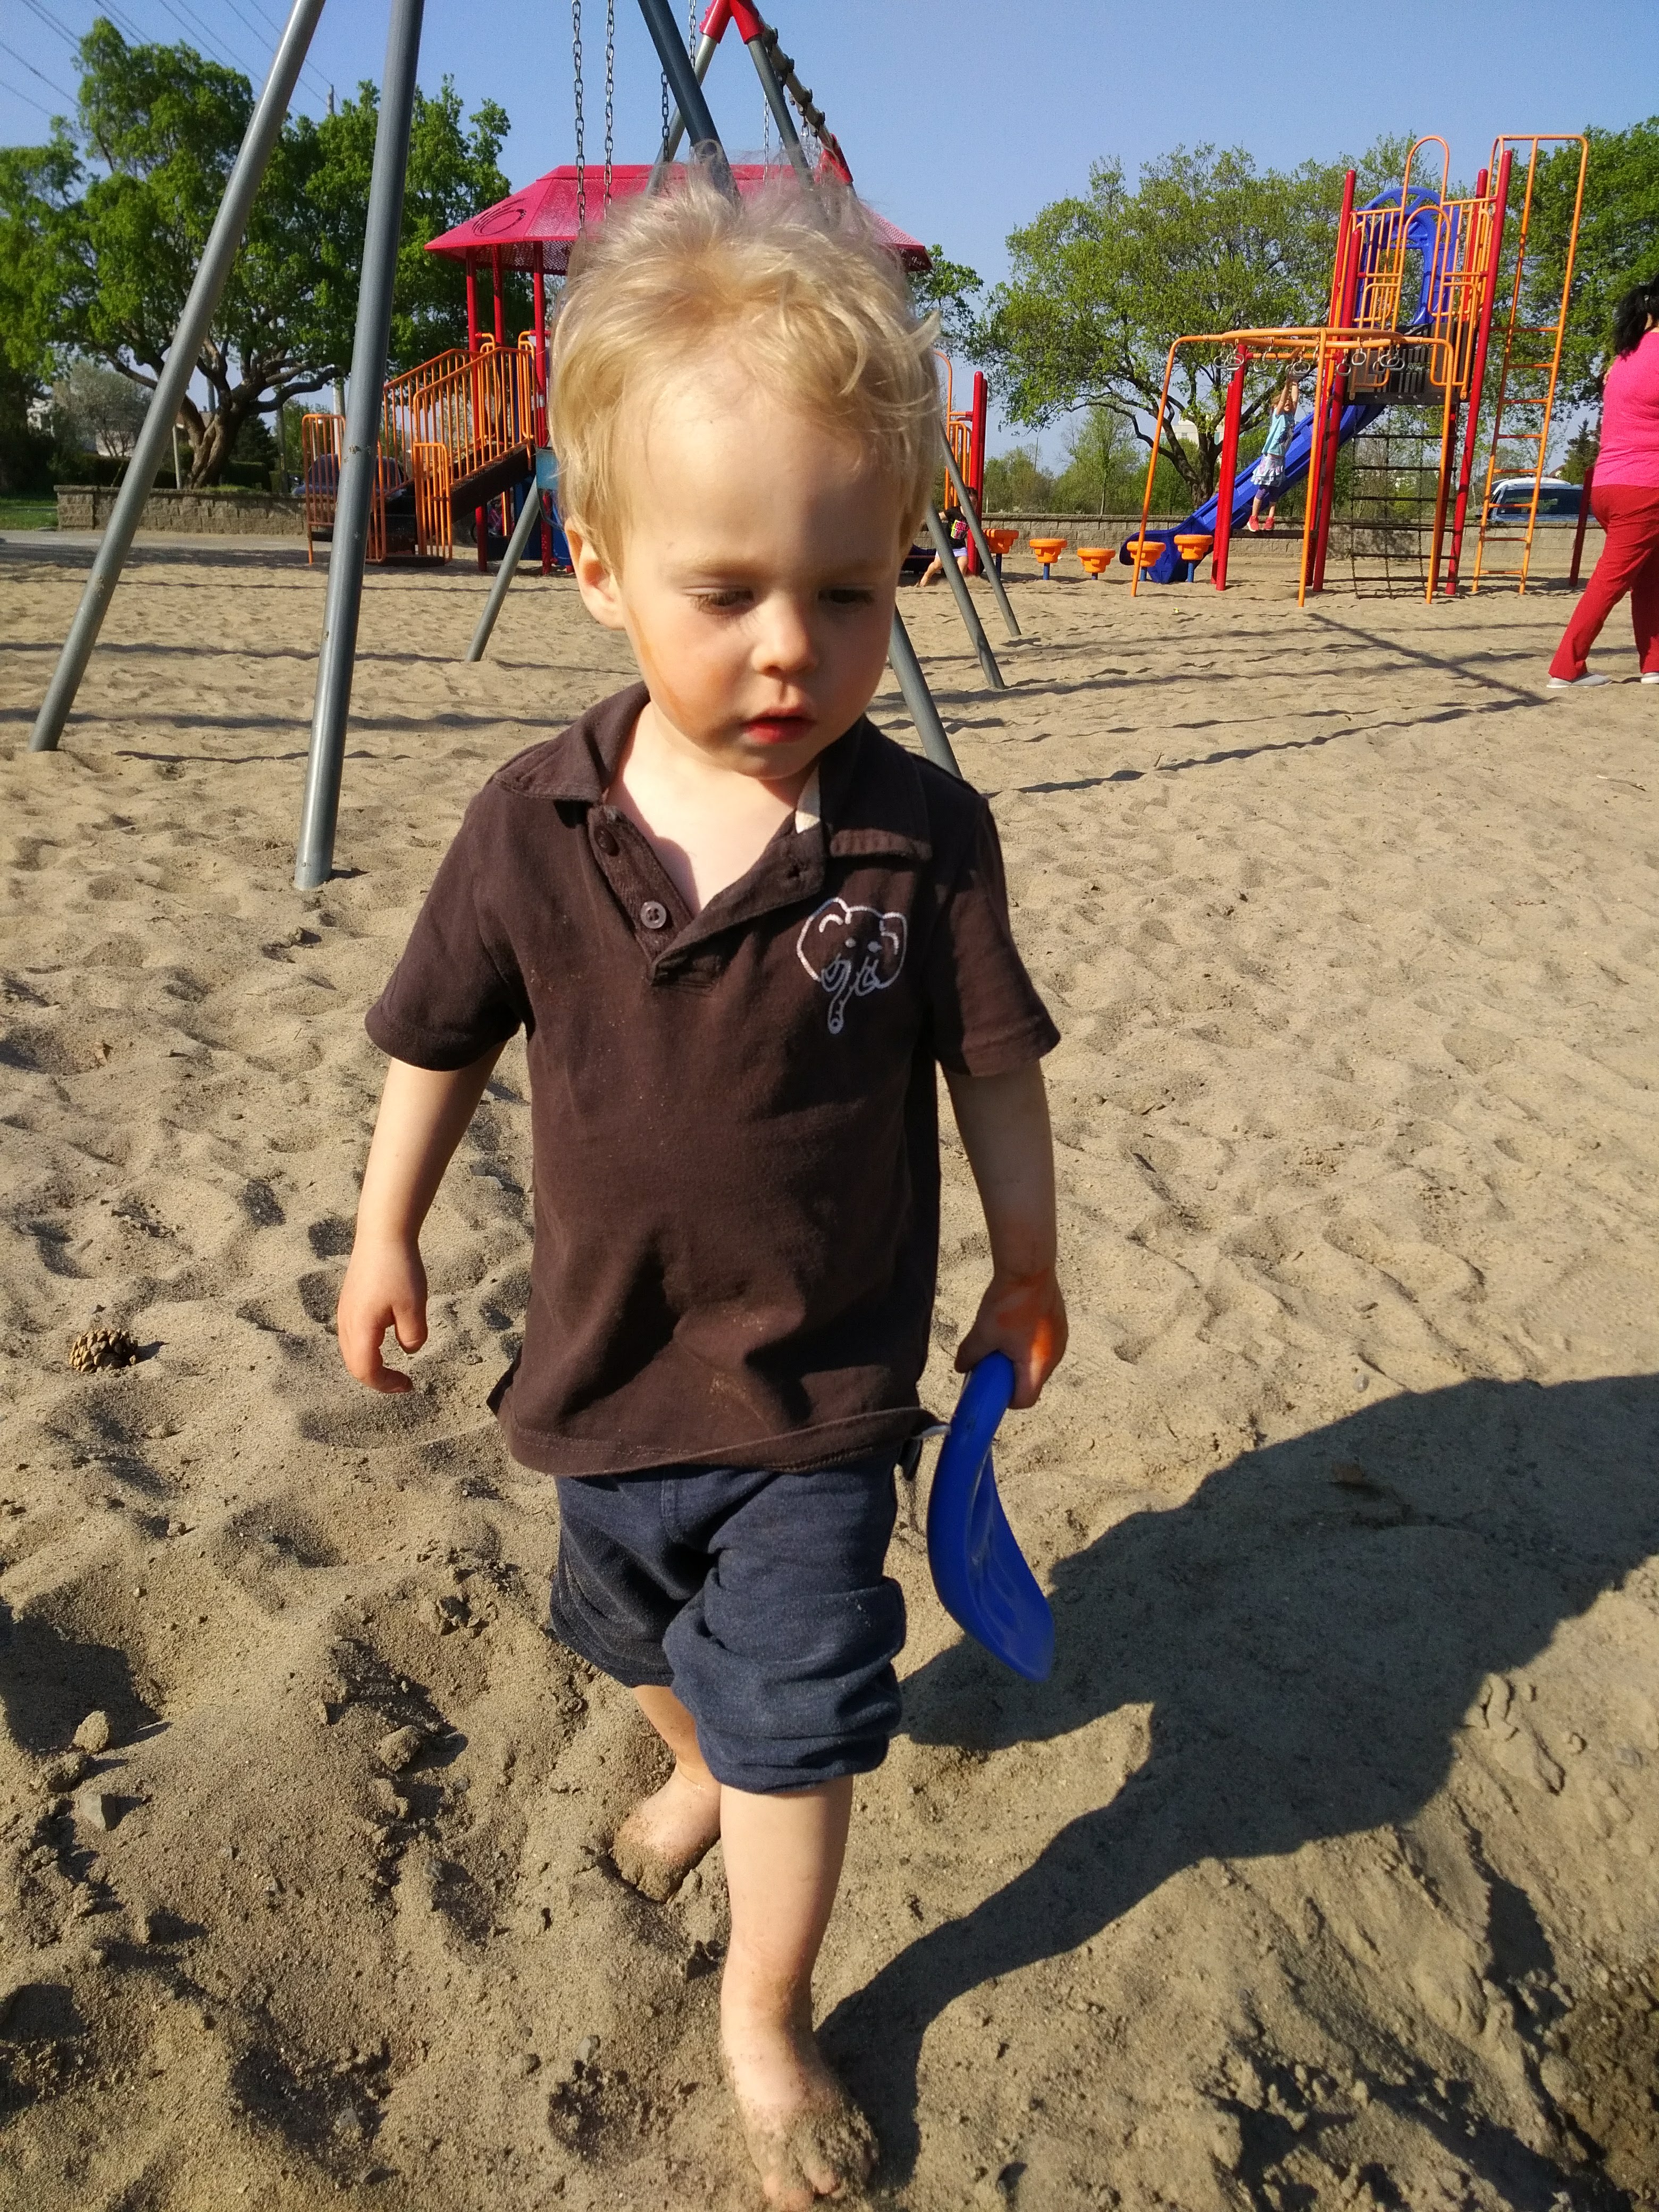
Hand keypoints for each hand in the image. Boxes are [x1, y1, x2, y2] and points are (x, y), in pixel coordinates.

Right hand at [337, 1233, 428, 1393]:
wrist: (382, 1234)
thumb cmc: (399, 1269)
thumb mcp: (414, 1307)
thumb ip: (413, 1336)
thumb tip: (409, 1349)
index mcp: (359, 1329)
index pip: (366, 1371)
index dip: (386, 1384)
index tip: (408, 1385)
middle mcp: (346, 1323)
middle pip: (355, 1364)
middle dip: (377, 1378)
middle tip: (401, 1382)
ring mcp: (345, 1311)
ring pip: (351, 1350)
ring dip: (370, 1364)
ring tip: (392, 1367)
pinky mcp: (349, 1301)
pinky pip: (352, 1335)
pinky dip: (365, 1348)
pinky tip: (383, 1340)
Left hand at [955, 1265, 1067, 1409]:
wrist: (1029, 1269)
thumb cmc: (1010, 1302)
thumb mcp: (983, 1332)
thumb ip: (971, 1355)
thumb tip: (962, 1367)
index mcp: (1039, 1365)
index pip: (1025, 1400)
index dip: (1005, 1398)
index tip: (991, 1386)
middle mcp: (1055, 1357)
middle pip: (1031, 1381)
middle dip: (1010, 1376)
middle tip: (992, 1360)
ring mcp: (1060, 1340)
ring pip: (1037, 1362)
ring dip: (1019, 1358)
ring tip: (1002, 1339)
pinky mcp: (1059, 1325)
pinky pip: (1043, 1345)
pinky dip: (1028, 1343)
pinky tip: (1014, 1326)